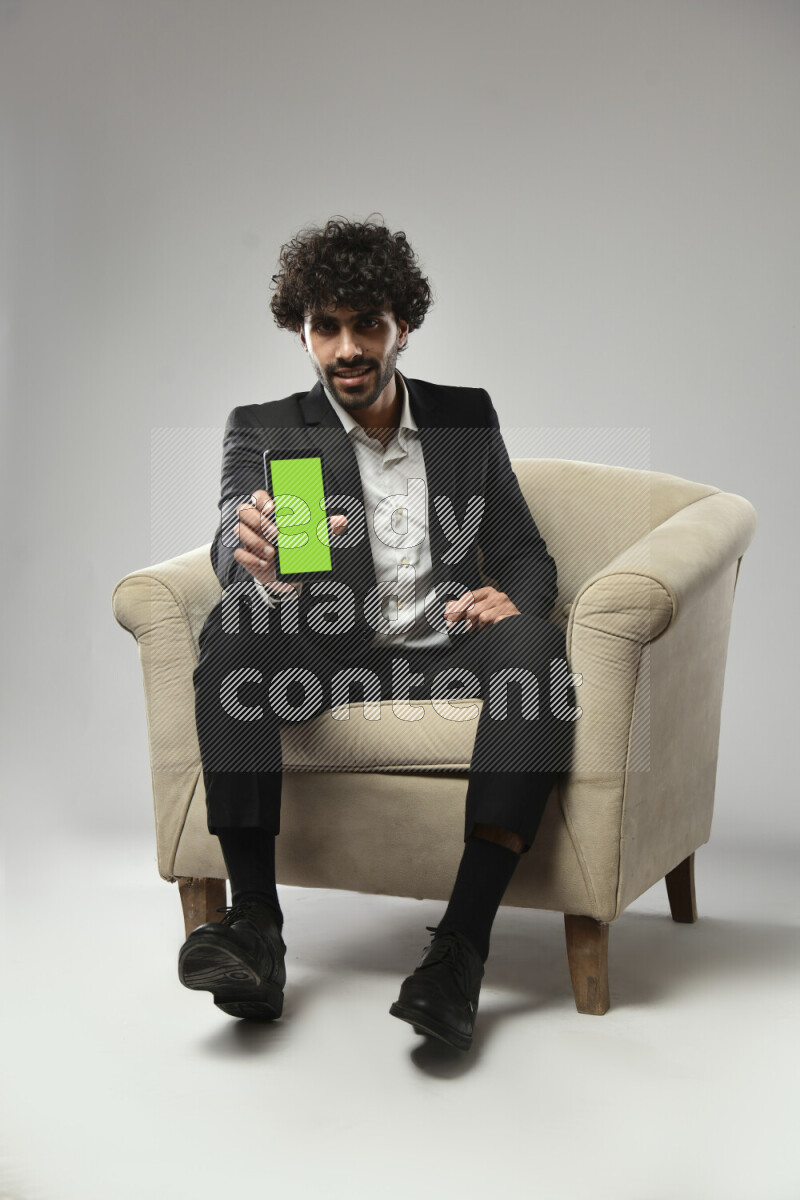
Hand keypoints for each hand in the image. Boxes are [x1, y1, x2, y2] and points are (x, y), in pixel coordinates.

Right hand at [233, 489, 347, 594]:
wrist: (289, 576)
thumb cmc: (298, 550)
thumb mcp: (313, 539)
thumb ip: (325, 528)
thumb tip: (341, 520)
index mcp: (269, 512)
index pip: (258, 496)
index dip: (263, 500)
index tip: (274, 508)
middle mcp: (256, 522)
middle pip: (244, 510)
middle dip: (259, 521)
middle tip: (276, 534)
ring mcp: (249, 538)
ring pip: (239, 529)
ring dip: (255, 540)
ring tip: (273, 552)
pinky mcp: (246, 556)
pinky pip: (240, 553)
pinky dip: (251, 558)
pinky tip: (265, 563)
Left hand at [444, 587, 520, 633]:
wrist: (519, 629)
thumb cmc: (497, 619)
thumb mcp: (479, 610)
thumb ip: (463, 607)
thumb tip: (449, 605)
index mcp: (488, 592)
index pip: (468, 597)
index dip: (456, 609)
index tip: (448, 619)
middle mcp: (498, 596)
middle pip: (473, 609)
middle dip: (468, 622)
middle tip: (469, 629)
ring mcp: (506, 606)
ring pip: (483, 617)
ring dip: (479, 628)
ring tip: (482, 630)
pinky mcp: (512, 616)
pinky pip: (494, 623)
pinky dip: (491, 628)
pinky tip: (491, 629)